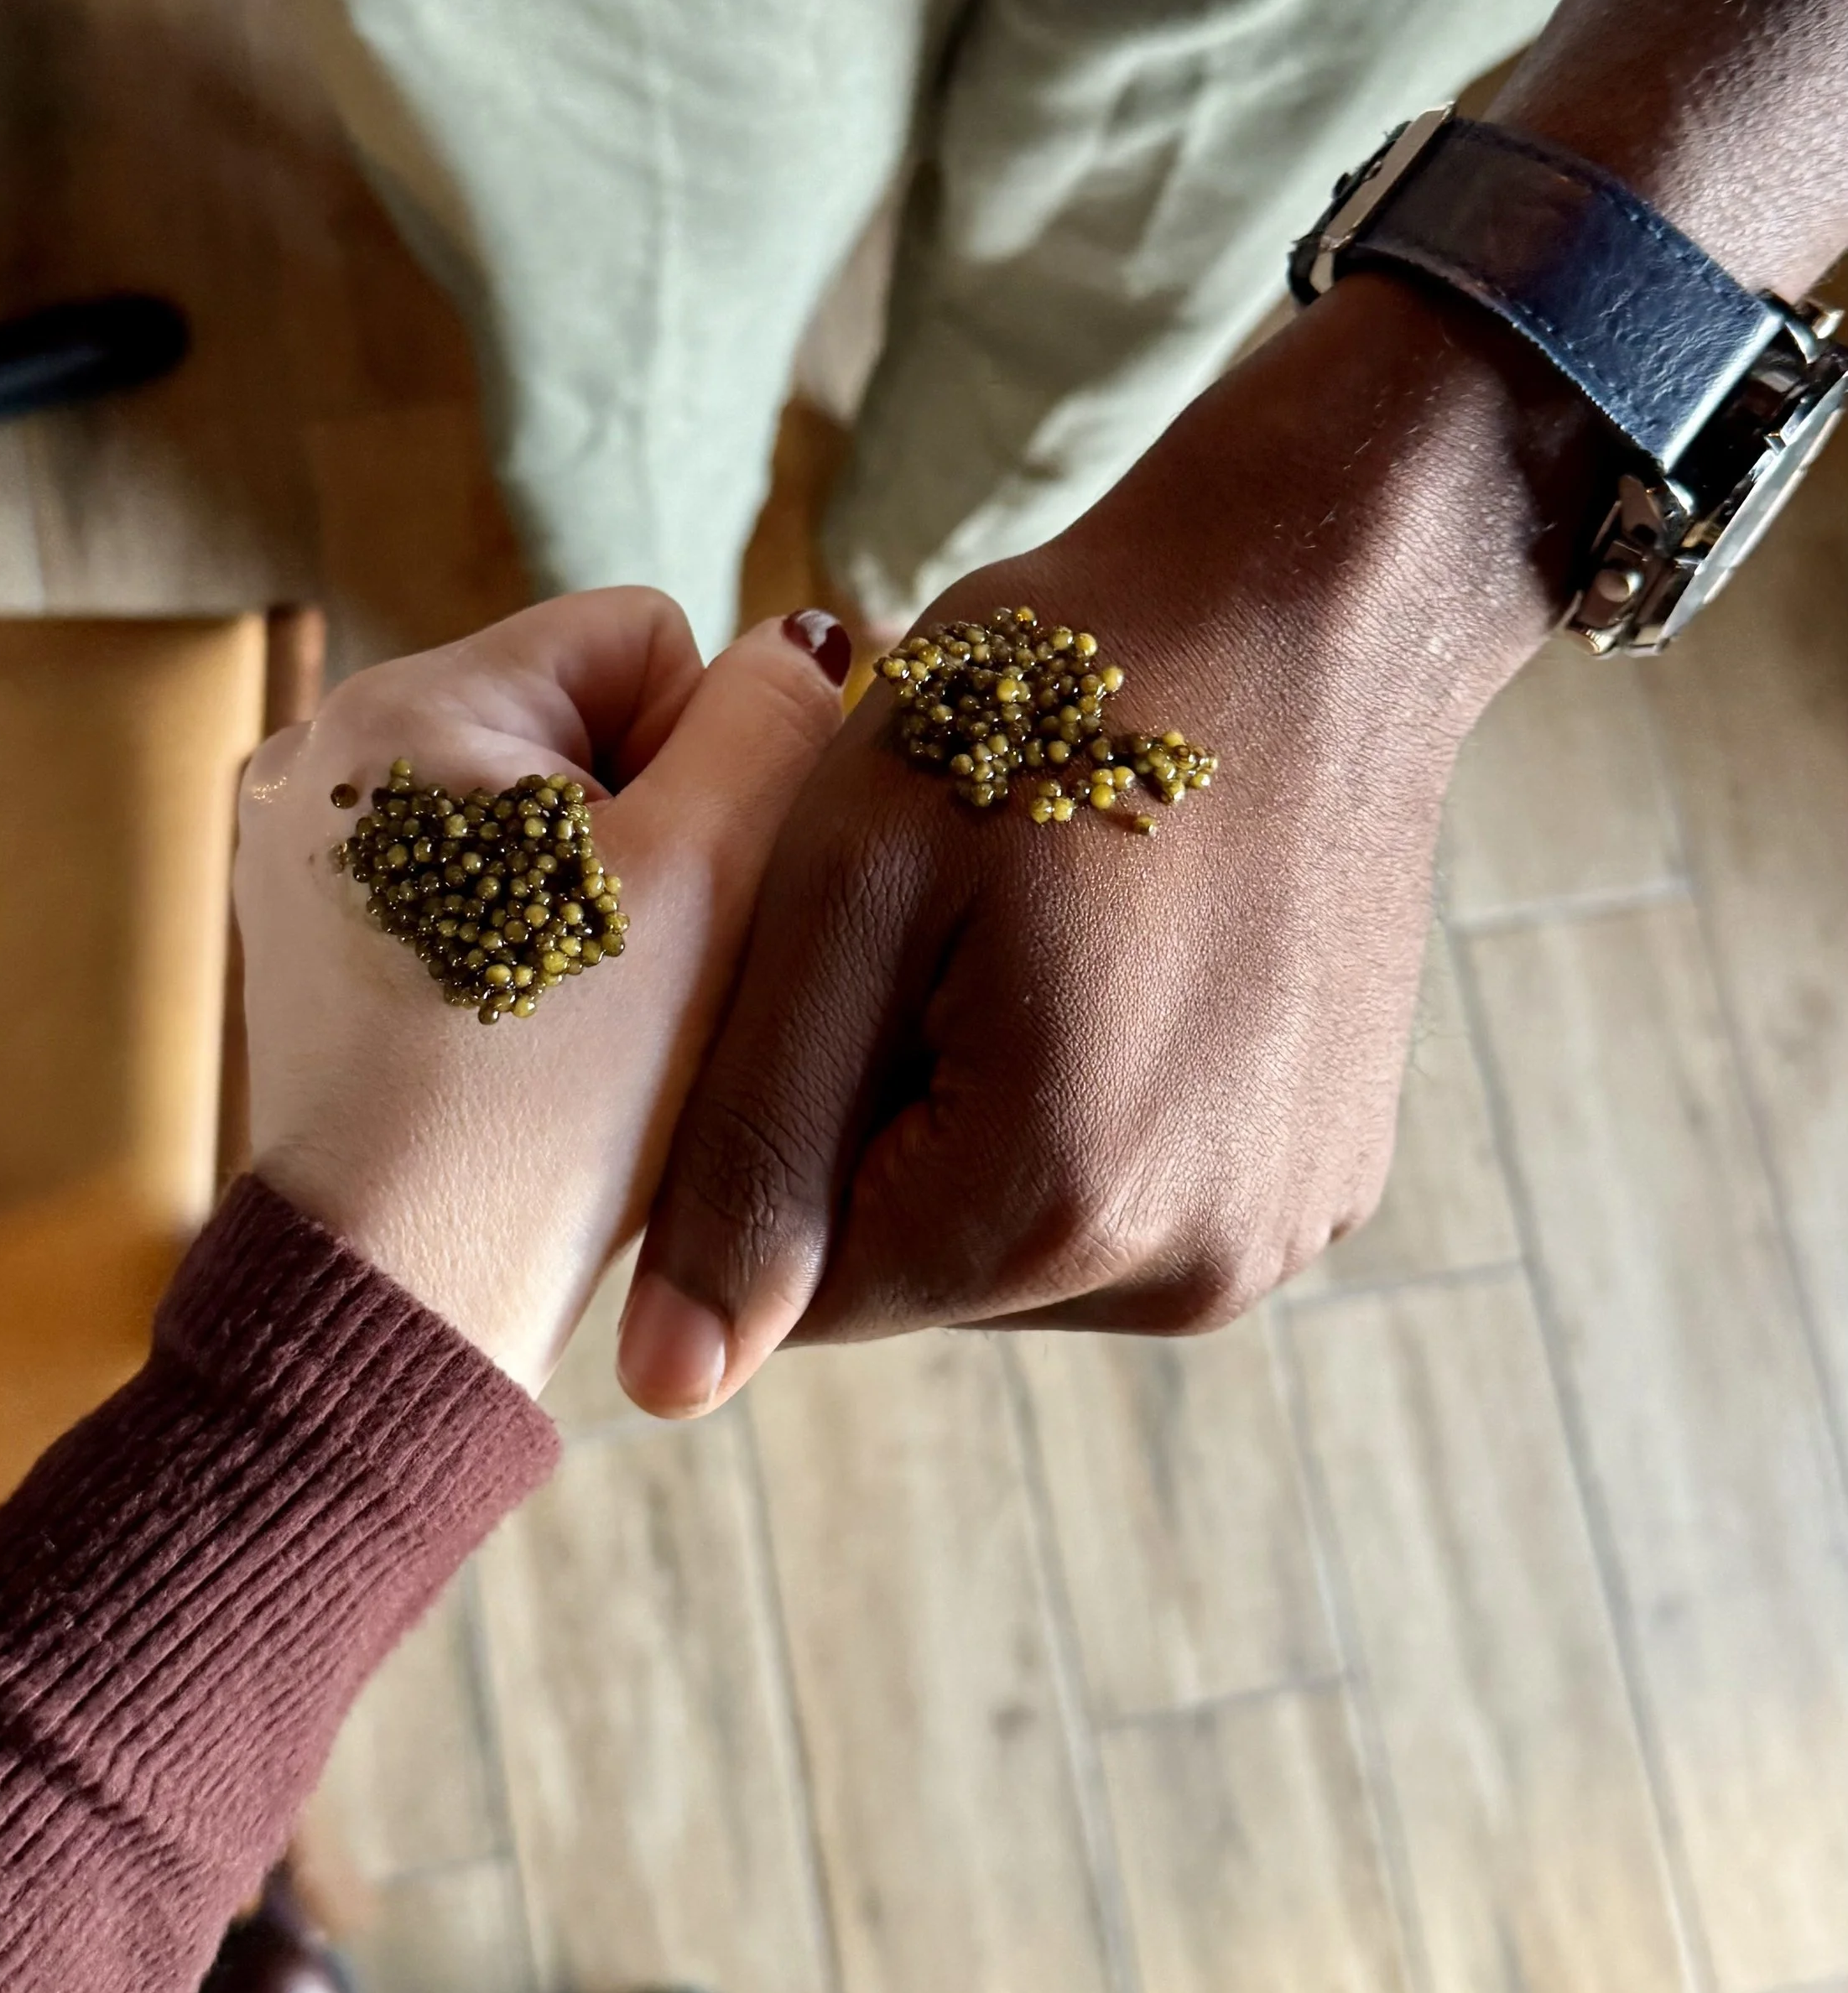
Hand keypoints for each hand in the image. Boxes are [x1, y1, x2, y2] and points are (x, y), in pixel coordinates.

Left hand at [236, 592, 847, 1389]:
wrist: (409, 1291)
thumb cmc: (561, 1093)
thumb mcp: (713, 879)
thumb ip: (771, 722)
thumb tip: (794, 640)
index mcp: (408, 703)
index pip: (640, 637)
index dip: (704, 763)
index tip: (675, 898)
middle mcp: (327, 753)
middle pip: (580, 725)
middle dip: (639, 832)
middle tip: (634, 971)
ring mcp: (307, 852)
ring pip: (533, 816)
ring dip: (587, 894)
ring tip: (581, 1012)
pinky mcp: (312, 942)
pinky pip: (468, 888)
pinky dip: (518, 946)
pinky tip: (528, 1036)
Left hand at [619, 275, 1601, 1412]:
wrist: (1312, 603)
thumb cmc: (1047, 703)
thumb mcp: (849, 887)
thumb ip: (747, 1146)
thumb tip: (665, 1388)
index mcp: (1055, 1203)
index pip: (802, 1284)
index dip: (762, 1127)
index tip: (814, 969)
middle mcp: (1187, 1268)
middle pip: (917, 1269)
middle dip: (876, 1119)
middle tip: (926, 928)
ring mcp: (1275, 1236)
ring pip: (1017, 1240)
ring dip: (977, 1115)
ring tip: (1022, 935)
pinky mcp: (1326, 1188)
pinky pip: (1129, 1201)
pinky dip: (1083, 1108)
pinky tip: (1108, 965)